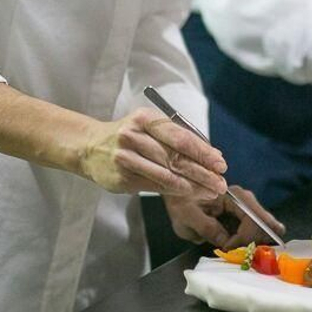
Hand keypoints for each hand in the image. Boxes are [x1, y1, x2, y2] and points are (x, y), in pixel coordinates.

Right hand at [77, 107, 227, 198]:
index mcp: (145, 119)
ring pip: (166, 175)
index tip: (220, 163)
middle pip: (175, 157)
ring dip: (192, 185)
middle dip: (202, 172)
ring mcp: (125, 158)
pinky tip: (188, 193)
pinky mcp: (121, 178)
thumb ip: (177, 138)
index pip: (180, 137)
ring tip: (210, 191)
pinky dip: (175, 190)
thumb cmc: (130, 136)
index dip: (203, 152)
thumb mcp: (150, 127)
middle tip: (220, 183)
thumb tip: (212, 155)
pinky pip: (154, 186)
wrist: (91, 147)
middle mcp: (133, 136)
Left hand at [164, 186, 284, 248]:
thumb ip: (206, 227)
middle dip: (257, 241)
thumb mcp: (188, 216)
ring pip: (264, 229)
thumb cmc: (182, 203)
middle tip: (242, 253)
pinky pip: (256, 233)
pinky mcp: (244, 219)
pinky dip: (251, 243)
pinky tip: (238, 248)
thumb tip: (225, 241)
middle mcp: (244, 201)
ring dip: (255, 243)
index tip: (228, 247)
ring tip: (238, 251)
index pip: (251, 217)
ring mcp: (246, 210)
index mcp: (232, 196)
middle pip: (265, 223)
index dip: (244, 236)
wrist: (180, 198)